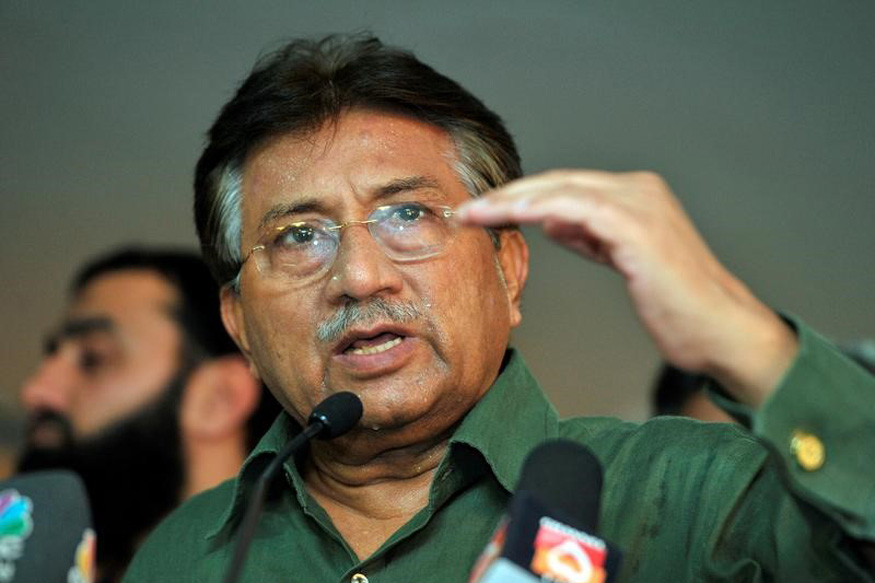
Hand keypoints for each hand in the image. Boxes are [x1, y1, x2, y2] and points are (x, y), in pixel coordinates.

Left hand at [456, 170, 797, 405]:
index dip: (522, 196)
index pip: (566, 186)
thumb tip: (551, 220)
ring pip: (561, 189)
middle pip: (558, 182)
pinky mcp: (638, 226)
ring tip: (476, 213)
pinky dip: (539, 208)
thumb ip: (590, 236)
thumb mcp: (623, 260)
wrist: (720, 331)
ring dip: (512, 200)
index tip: (486, 210)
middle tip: (468, 209)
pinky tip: (510, 216)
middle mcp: (639, 190)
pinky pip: (576, 208)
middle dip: (508, 195)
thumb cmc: (676, 304)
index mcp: (636, 196)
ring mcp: (640, 204)